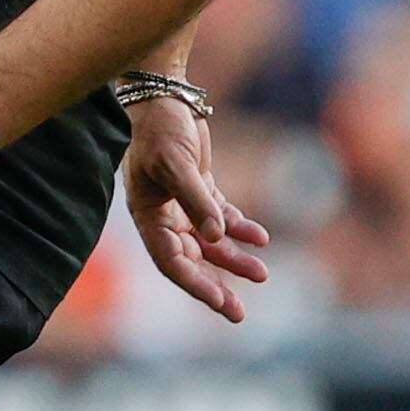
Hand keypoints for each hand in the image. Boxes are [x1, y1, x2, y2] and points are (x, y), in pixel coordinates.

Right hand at [122, 96, 268, 321]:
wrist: (164, 97)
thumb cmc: (160, 129)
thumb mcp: (177, 164)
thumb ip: (197, 202)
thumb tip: (216, 239)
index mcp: (148, 217)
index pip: (171, 261)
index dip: (195, 284)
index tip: (220, 302)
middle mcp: (163, 217)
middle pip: (191, 261)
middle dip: (215, 286)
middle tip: (238, 313)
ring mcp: (181, 205)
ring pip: (210, 244)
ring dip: (234, 259)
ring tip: (261, 274)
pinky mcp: (199, 189)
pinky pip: (222, 218)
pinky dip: (240, 229)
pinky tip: (260, 238)